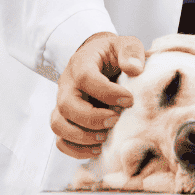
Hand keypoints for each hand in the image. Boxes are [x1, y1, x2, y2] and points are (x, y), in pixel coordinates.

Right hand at [51, 32, 145, 158]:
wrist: (98, 59)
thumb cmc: (113, 54)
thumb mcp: (125, 44)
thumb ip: (131, 52)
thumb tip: (135, 69)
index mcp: (81, 63)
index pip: (86, 79)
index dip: (107, 92)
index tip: (129, 100)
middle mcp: (67, 85)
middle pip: (67, 106)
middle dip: (92, 118)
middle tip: (115, 120)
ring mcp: (62, 103)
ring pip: (59, 125)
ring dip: (82, 136)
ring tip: (106, 137)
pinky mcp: (65, 119)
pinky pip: (60, 139)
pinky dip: (75, 149)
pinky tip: (97, 149)